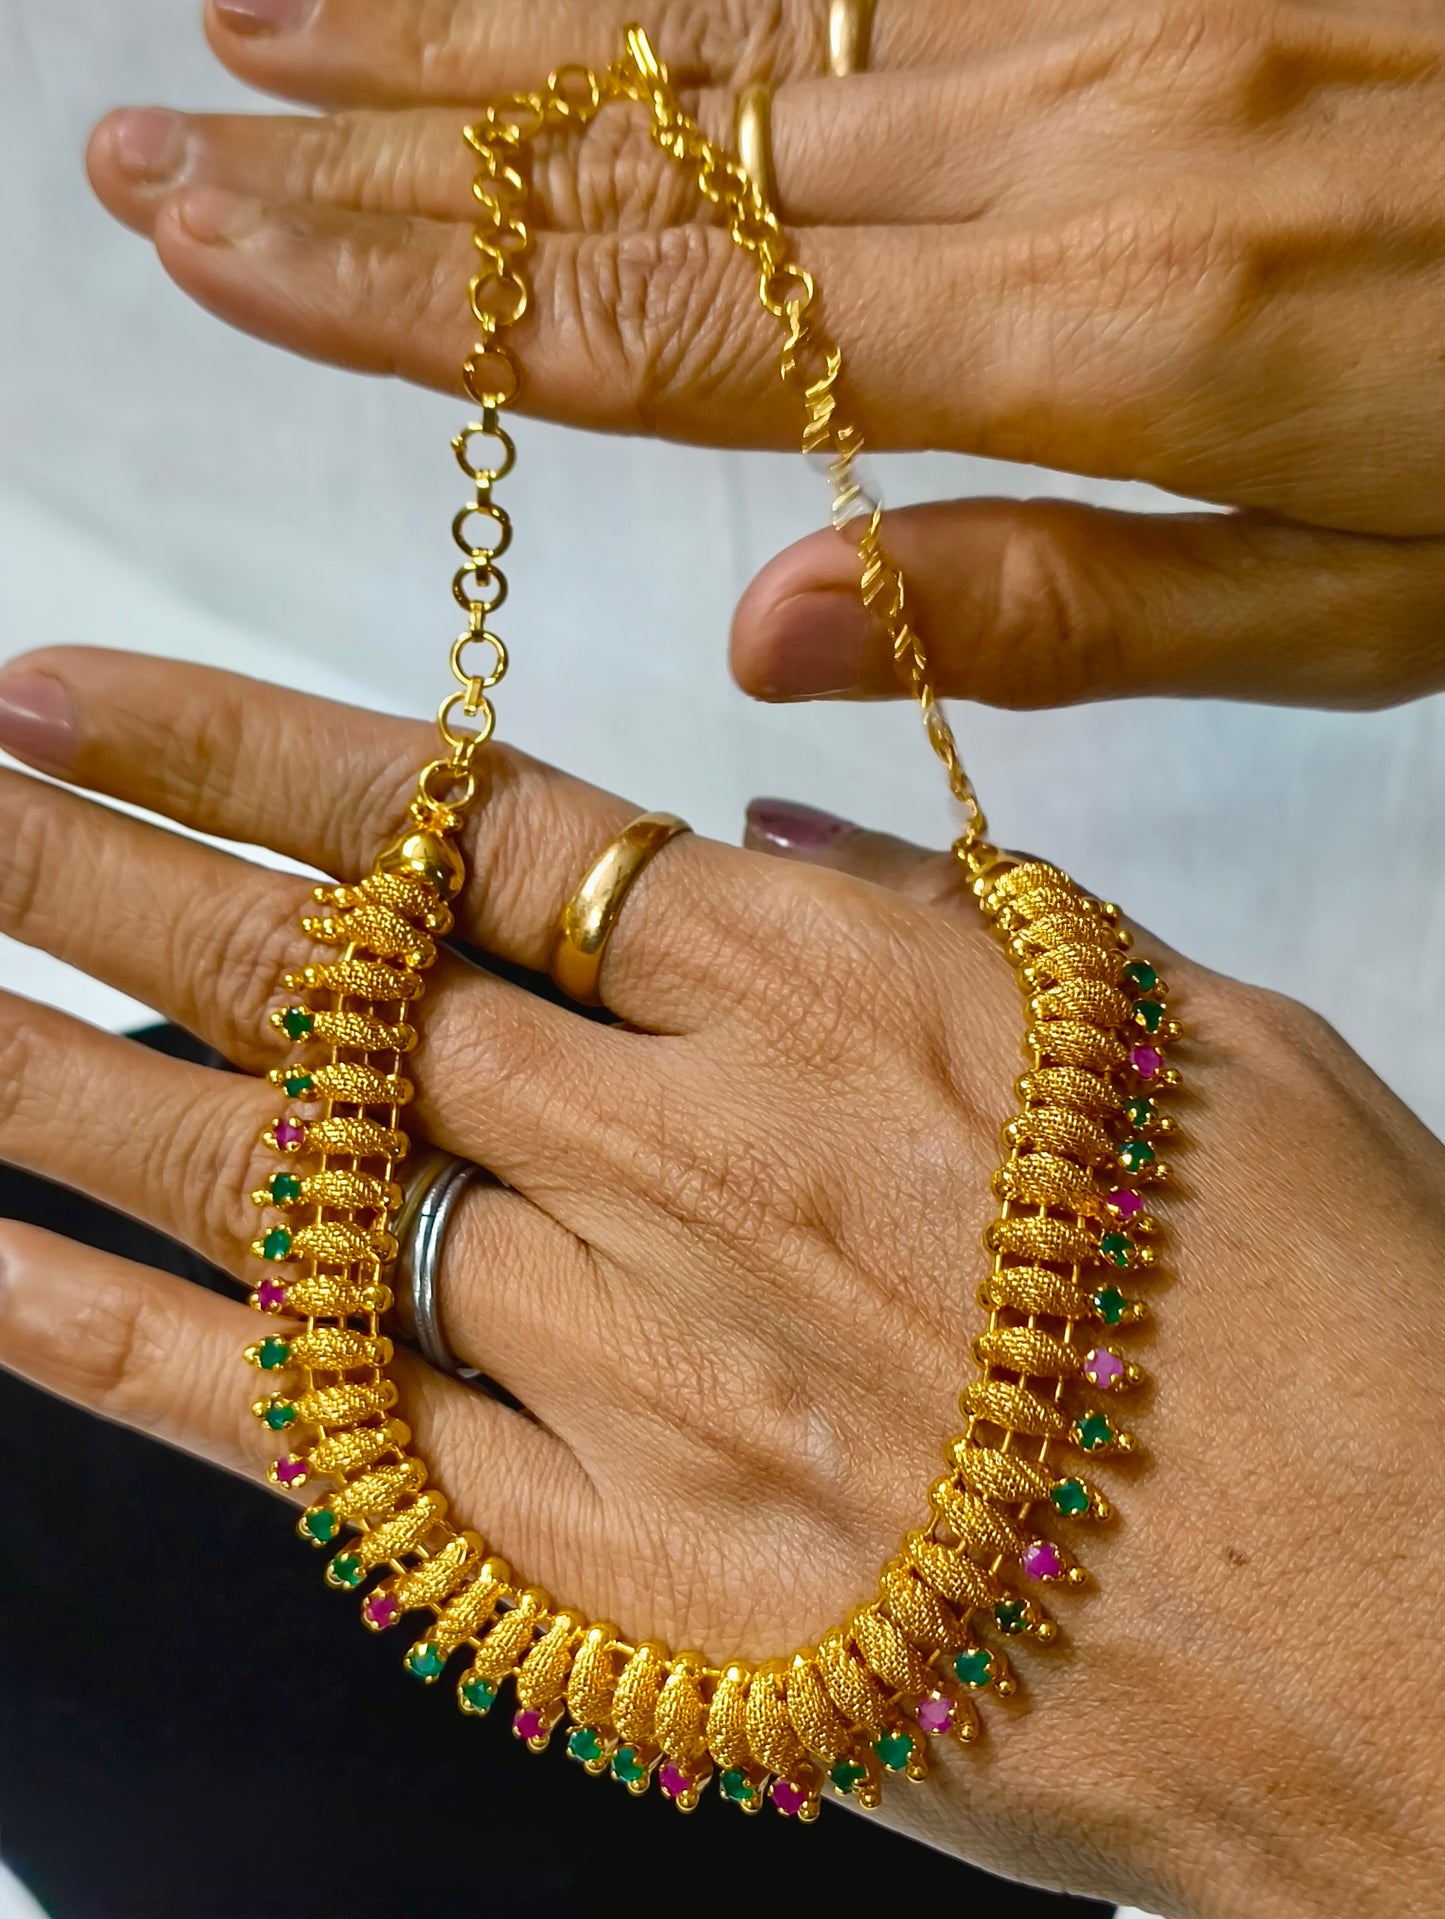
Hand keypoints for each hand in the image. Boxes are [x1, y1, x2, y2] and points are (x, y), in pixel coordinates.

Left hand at [0, 650, 1438, 1916]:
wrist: (1380, 1619)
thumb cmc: (1313, 1306)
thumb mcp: (1157, 1029)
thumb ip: (928, 923)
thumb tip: (739, 855)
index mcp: (811, 989)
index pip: (456, 821)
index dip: (244, 747)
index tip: (80, 693)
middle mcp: (671, 1148)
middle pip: (317, 980)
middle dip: (93, 868)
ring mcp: (603, 1353)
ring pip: (262, 1177)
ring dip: (54, 1055)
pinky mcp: (580, 1562)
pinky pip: (291, 1433)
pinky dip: (99, 1339)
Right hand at [85, 0, 1444, 707]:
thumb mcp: (1357, 607)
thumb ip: (1062, 606)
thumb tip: (775, 639)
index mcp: (1103, 329)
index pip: (673, 320)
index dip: (420, 293)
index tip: (217, 257)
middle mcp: (1070, 131)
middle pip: (642, 149)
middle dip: (371, 156)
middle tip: (149, 144)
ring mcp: (1109, 2)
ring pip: (716, 12)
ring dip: (466, 22)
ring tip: (259, 16)